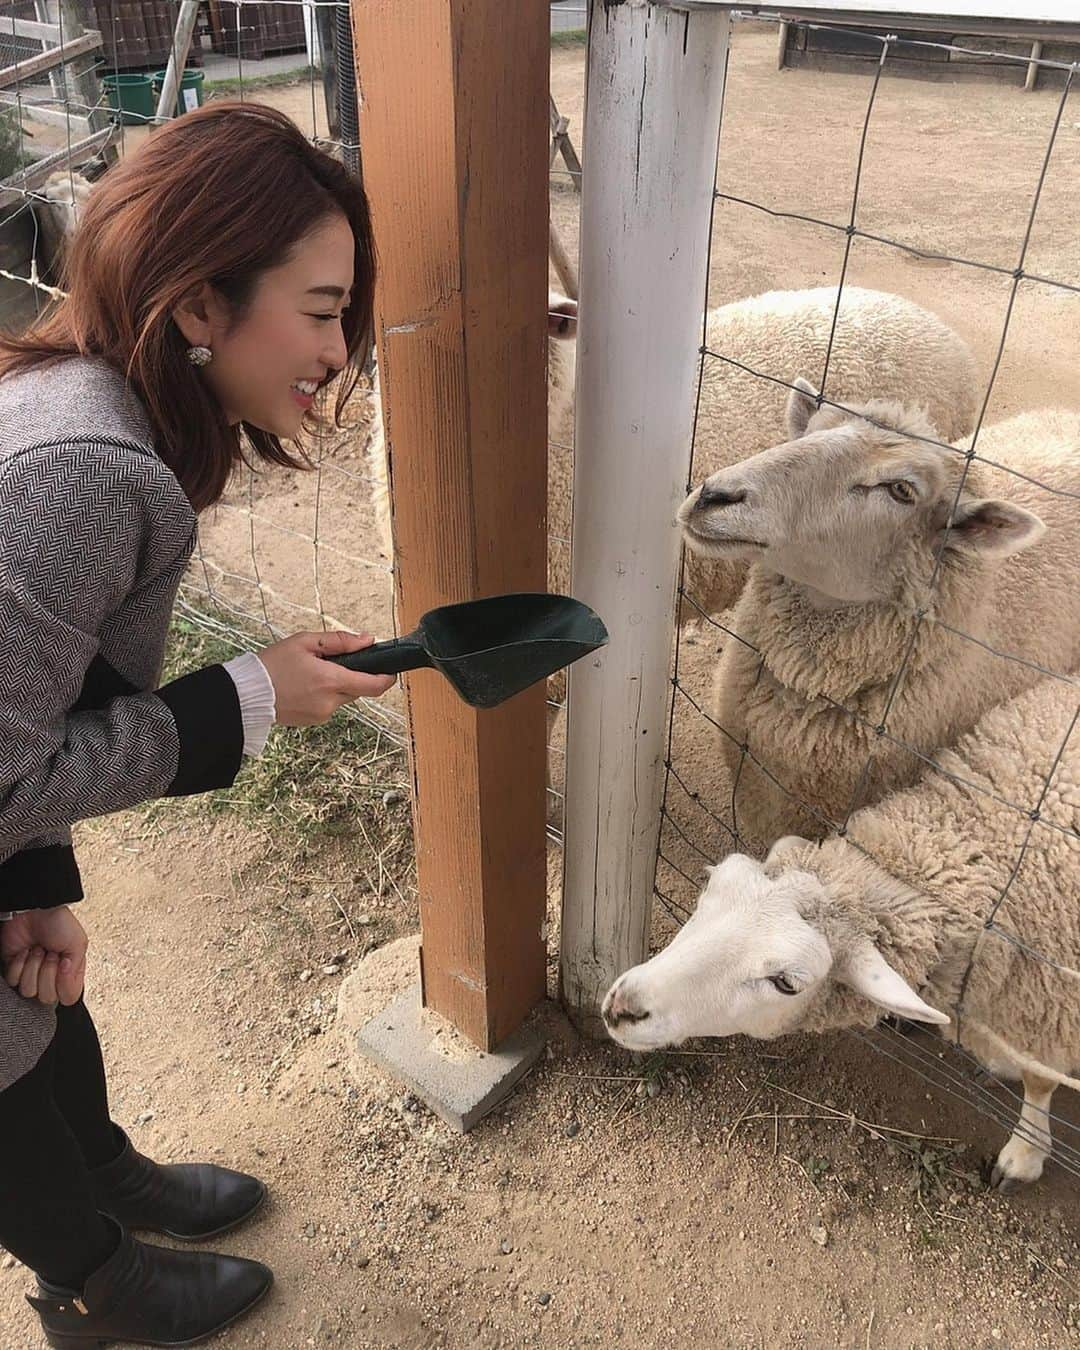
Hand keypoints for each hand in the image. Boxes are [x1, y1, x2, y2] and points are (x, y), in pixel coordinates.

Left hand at [2, 905, 87, 1005]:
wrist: (33, 910)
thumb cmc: (58, 922)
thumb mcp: (78, 943)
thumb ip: (76, 971)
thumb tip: (67, 989)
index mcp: (70, 972)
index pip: (68, 997)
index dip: (65, 986)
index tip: (65, 967)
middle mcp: (52, 976)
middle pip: (47, 998)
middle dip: (48, 973)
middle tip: (50, 954)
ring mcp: (32, 974)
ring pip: (29, 991)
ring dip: (33, 967)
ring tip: (37, 950)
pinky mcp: (15, 969)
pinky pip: (13, 981)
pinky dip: (19, 964)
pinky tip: (25, 952)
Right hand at [257, 630, 394, 726]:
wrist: (246, 694)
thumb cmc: (272, 664)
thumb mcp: (304, 642)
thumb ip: (340, 641)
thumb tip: (367, 640)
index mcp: (330, 680)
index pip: (374, 685)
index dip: (387, 678)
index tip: (392, 670)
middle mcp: (330, 702)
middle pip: (358, 689)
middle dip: (352, 675)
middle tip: (330, 662)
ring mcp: (322, 714)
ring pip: (343, 697)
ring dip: (336, 685)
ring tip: (310, 673)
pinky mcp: (313, 721)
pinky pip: (329, 705)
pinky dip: (324, 695)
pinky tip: (304, 686)